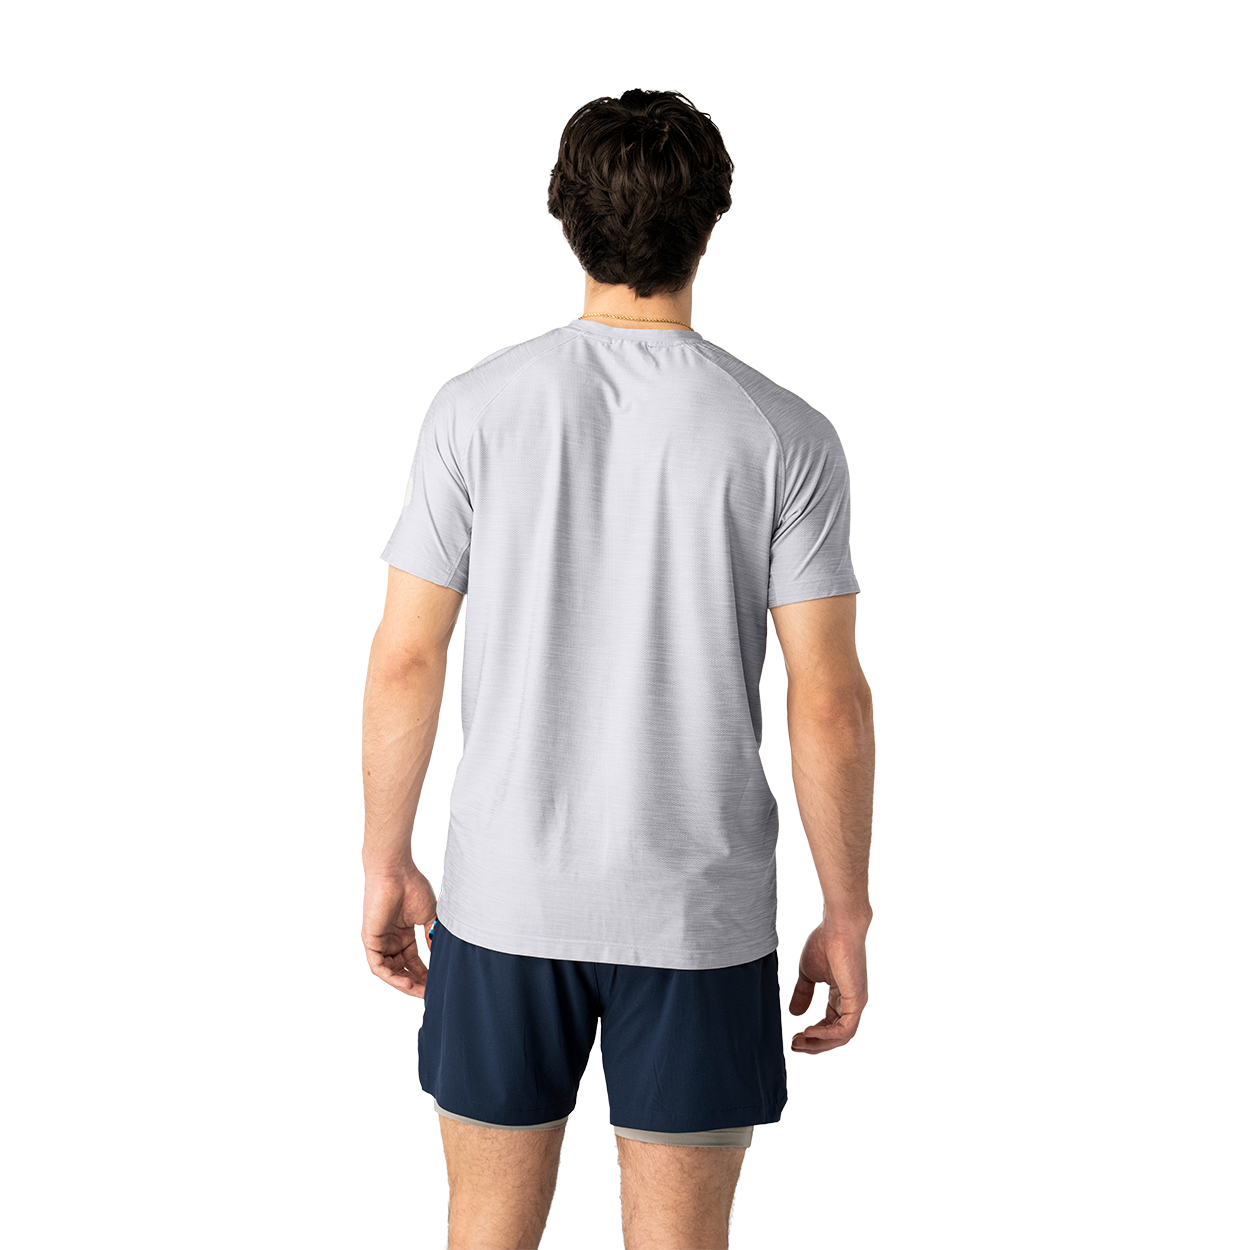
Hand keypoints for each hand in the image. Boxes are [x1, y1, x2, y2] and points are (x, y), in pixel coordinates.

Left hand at [361, 863, 438, 997]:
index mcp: (402, 933)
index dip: (424, 973)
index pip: (412, 961)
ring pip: (390, 972)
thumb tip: (440, 953)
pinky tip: (408, 983)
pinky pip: (379, 967)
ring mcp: (379, 941)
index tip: (436, 982)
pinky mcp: (370, 941)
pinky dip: (393, 977)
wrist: (396, 873)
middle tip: (429, 992)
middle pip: (401, 969)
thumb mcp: (428, 916)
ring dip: (405, 983)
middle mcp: (390, 939)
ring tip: (420, 990)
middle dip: (416, 983)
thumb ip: (432, 936)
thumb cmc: (410, 886)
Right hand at [788, 914, 870, 1052]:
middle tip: (796, 1045)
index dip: (814, 1034)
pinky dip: (827, 1034)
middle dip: (815, 1043)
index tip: (796, 1036)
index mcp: (842, 995)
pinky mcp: (856, 1000)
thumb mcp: (808, 973)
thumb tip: (795, 1012)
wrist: (837, 927)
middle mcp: (852, 1001)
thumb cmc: (826, 942)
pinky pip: (844, 1029)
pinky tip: (810, 1032)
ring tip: (801, 1042)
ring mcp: (856, 1002)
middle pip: (836, 1035)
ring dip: (819, 1042)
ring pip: (841, 1036)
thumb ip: (803, 993)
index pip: (831, 1024)